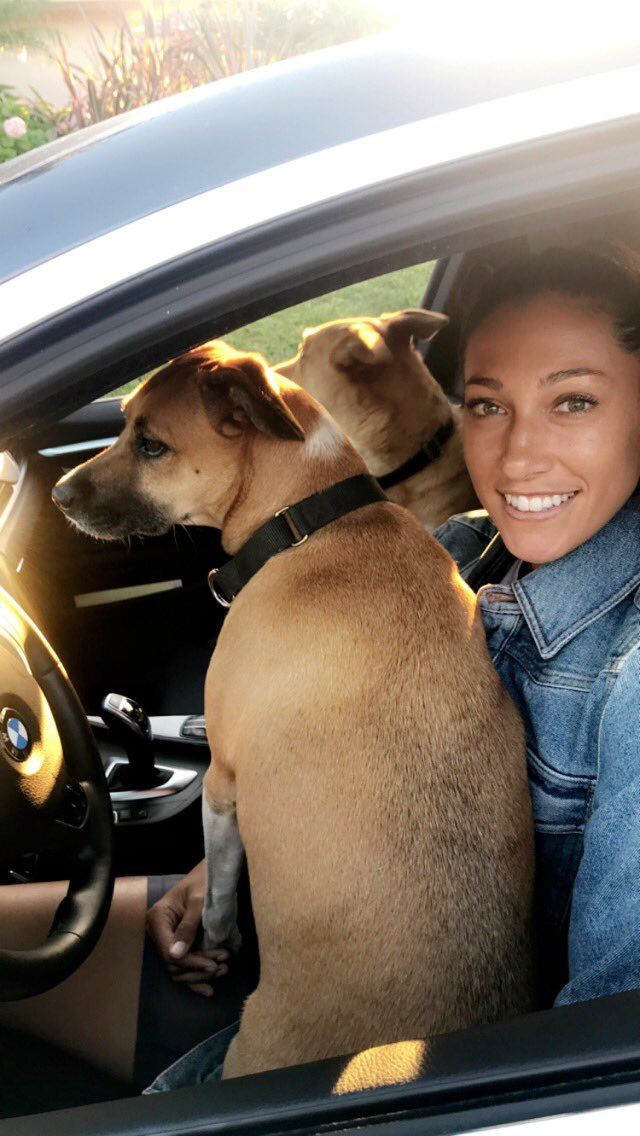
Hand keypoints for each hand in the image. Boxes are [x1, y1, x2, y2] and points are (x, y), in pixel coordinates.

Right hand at [145, 860, 229, 996]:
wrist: (210, 874)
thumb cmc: (204, 881)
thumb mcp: (199, 901)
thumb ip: (188, 927)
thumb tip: (176, 955)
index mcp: (157, 918)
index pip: (169, 951)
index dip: (190, 962)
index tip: (213, 964)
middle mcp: (157, 931)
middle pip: (173, 963)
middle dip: (198, 968)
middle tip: (223, 965)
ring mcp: (166, 939)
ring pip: (178, 969)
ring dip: (199, 975)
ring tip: (222, 971)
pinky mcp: (177, 944)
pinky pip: (182, 967)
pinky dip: (195, 978)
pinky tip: (208, 989)